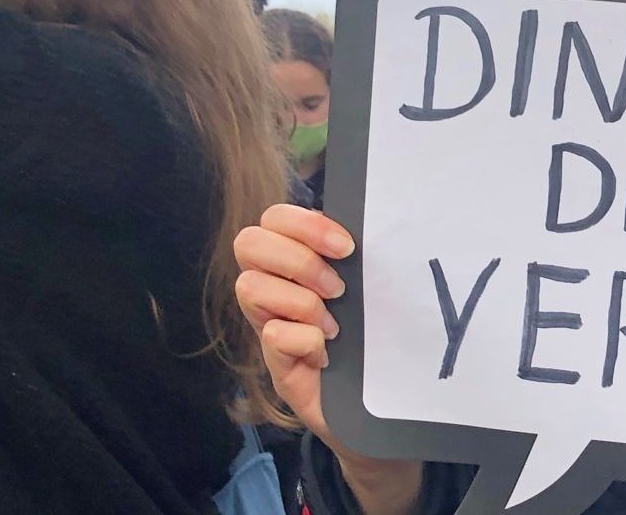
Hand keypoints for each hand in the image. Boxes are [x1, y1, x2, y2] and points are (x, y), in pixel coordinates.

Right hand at [235, 205, 422, 513]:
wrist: (377, 405)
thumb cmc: (371, 337)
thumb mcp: (364, 288)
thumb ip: (351, 257)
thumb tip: (356, 230)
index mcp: (294, 262)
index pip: (272, 219)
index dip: (304, 225)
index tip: (347, 248)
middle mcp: (272, 288)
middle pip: (249, 243)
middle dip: (299, 261)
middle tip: (337, 289)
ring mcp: (267, 325)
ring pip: (251, 286)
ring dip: (302, 302)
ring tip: (333, 325)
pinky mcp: (273, 364)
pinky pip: (274, 334)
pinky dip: (307, 341)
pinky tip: (326, 354)